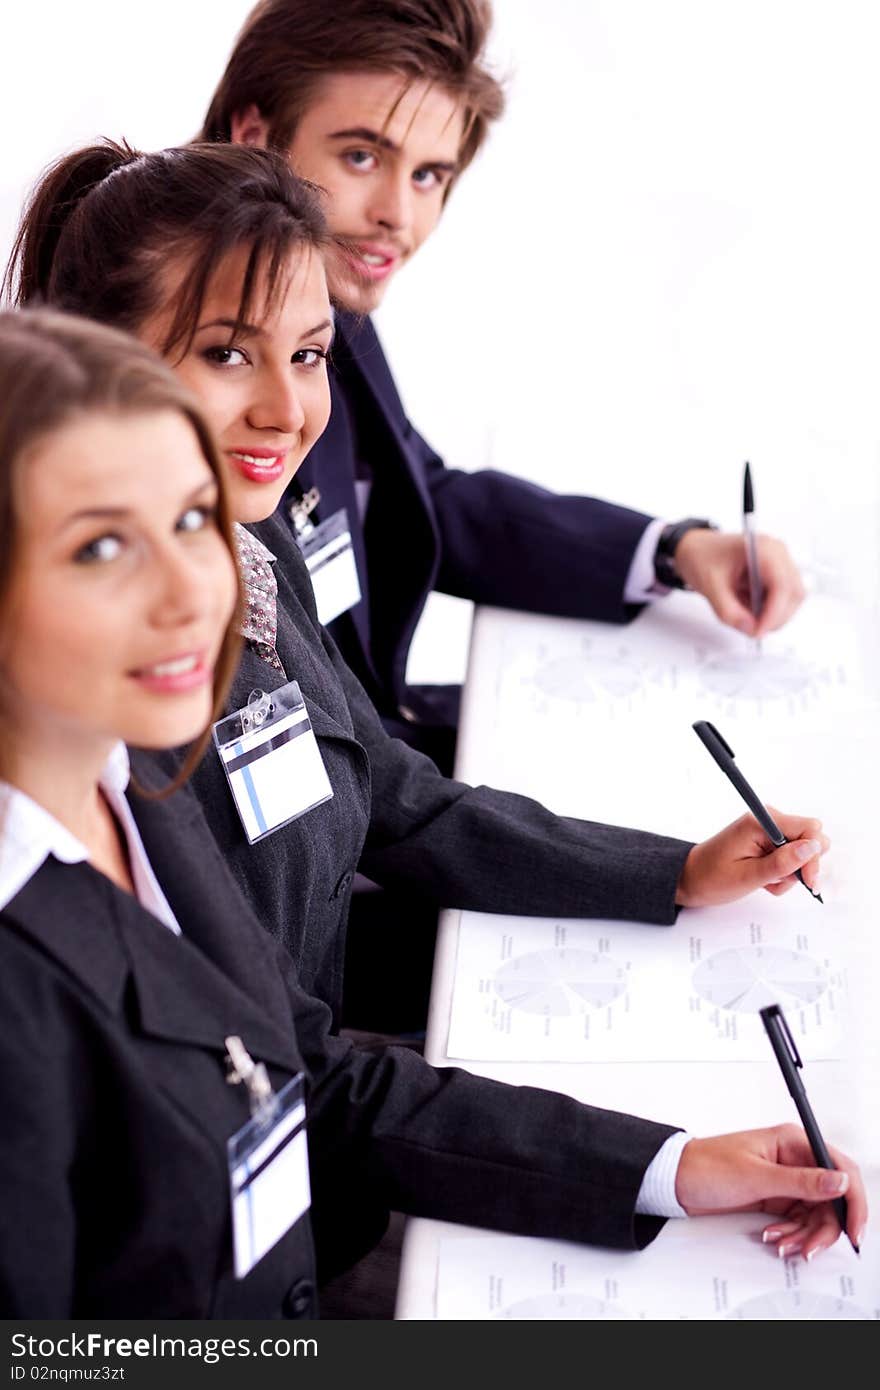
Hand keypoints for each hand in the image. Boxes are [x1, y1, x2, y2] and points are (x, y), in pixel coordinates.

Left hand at [674, 529, 805, 637]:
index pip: (782, 585)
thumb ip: (728, 610)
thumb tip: (750, 628)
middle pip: (794, 594)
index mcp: (764, 549)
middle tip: (751, 629)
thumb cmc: (702, 556)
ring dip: (770, 615)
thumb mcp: (710, 586)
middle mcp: (778, 555)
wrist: (697, 550)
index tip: (759, 630)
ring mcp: (779, 566)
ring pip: (790, 600)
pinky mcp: (776, 577)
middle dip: (775, 617)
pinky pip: (780, 601)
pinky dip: (766, 611)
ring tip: (742, 612)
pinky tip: (745, 606)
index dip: (774, 613)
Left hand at [675, 1124, 866, 1258]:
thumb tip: (839, 1181)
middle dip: (824, 1227)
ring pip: (816, 1215)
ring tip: (782, 1243)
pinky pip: (798, 1222)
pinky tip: (775, 1239)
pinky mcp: (776, 1198)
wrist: (675, 1181)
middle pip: (831, 1199)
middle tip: (809, 1247)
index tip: (854, 1229)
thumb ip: (801, 1182)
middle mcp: (794, 1160)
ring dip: (804, 1235)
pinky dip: (791, 1235)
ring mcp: (786, 1181)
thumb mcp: (756, 1177)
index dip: (853, 1200)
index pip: (840, 1169)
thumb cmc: (706, 1166)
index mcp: (793, 1141)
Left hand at [676, 809, 827, 906]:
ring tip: (766, 882)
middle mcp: (767, 820)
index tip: (807, 881)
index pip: (809, 828)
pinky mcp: (768, 840)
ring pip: (802, 851)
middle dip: (802, 866)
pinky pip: (790, 856)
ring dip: (790, 872)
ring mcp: (768, 830)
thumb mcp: (749, 876)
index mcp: (760, 821)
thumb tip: (813, 847)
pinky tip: (763, 880)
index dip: (813, 855)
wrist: (692, 878)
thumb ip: (783, 862)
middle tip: (780, 881)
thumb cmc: (712, 877)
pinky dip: (782, 872)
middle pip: (811, 838)